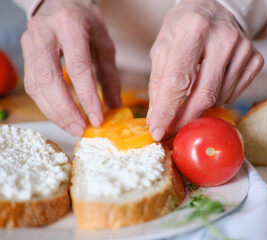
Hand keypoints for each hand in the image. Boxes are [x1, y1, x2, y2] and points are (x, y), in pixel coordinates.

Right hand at [21, 0, 119, 135]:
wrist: (60, 2)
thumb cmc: (86, 23)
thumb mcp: (104, 44)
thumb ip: (109, 76)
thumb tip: (114, 107)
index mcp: (70, 26)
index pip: (78, 68)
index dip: (87, 97)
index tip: (97, 118)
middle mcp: (45, 33)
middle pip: (50, 80)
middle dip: (66, 110)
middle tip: (80, 129)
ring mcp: (30, 43)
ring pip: (36, 85)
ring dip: (54, 112)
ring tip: (72, 127)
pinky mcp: (25, 54)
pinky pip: (32, 85)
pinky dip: (46, 104)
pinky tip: (60, 115)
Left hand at [147, 0, 263, 140]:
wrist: (215, 7)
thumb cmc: (184, 28)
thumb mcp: (163, 47)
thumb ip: (158, 84)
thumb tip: (157, 120)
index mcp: (192, 29)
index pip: (178, 81)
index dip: (167, 111)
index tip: (158, 131)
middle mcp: (222, 37)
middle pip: (203, 95)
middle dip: (185, 119)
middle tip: (173, 131)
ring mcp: (243, 48)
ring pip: (219, 97)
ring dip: (201, 106)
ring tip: (193, 93)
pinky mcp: (255, 58)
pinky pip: (235, 93)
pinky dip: (219, 97)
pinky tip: (212, 83)